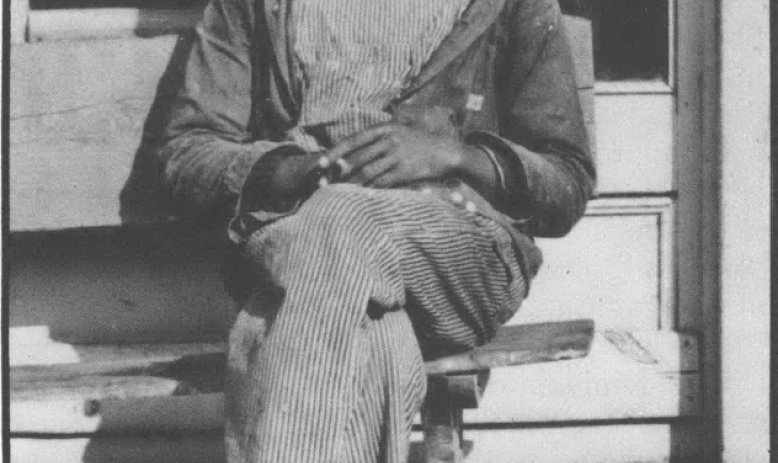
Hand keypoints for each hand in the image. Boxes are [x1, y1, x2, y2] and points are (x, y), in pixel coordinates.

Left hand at [323, 123, 476, 187]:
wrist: (447, 152)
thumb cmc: (421, 143)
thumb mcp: (401, 131)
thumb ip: (379, 137)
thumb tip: (354, 147)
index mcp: (385, 128)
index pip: (353, 140)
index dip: (334, 151)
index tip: (320, 162)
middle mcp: (389, 140)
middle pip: (356, 157)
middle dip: (337, 171)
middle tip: (322, 183)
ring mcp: (397, 155)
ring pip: (366, 171)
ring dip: (350, 184)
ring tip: (337, 193)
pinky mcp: (405, 171)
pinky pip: (381, 182)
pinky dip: (368, 190)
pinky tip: (358, 196)